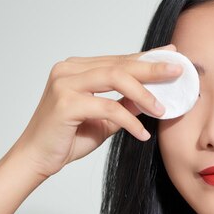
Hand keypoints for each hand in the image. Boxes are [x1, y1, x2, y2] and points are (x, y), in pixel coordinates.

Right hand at [9, 44, 182, 178]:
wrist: (36, 159)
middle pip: (119, 64)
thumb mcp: (105, 119)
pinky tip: (142, 133)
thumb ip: (125, 105)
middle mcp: (68, 70)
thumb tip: (152, 98)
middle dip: (152, 68)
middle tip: (177, 71)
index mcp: (77, 69)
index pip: (119, 60)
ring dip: (144, 93)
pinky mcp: (65, 103)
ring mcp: (64, 84)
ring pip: (115, 78)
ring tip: (162, 109)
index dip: (147, 57)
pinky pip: (108, 107)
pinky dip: (129, 120)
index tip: (171, 55)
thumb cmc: (67, 138)